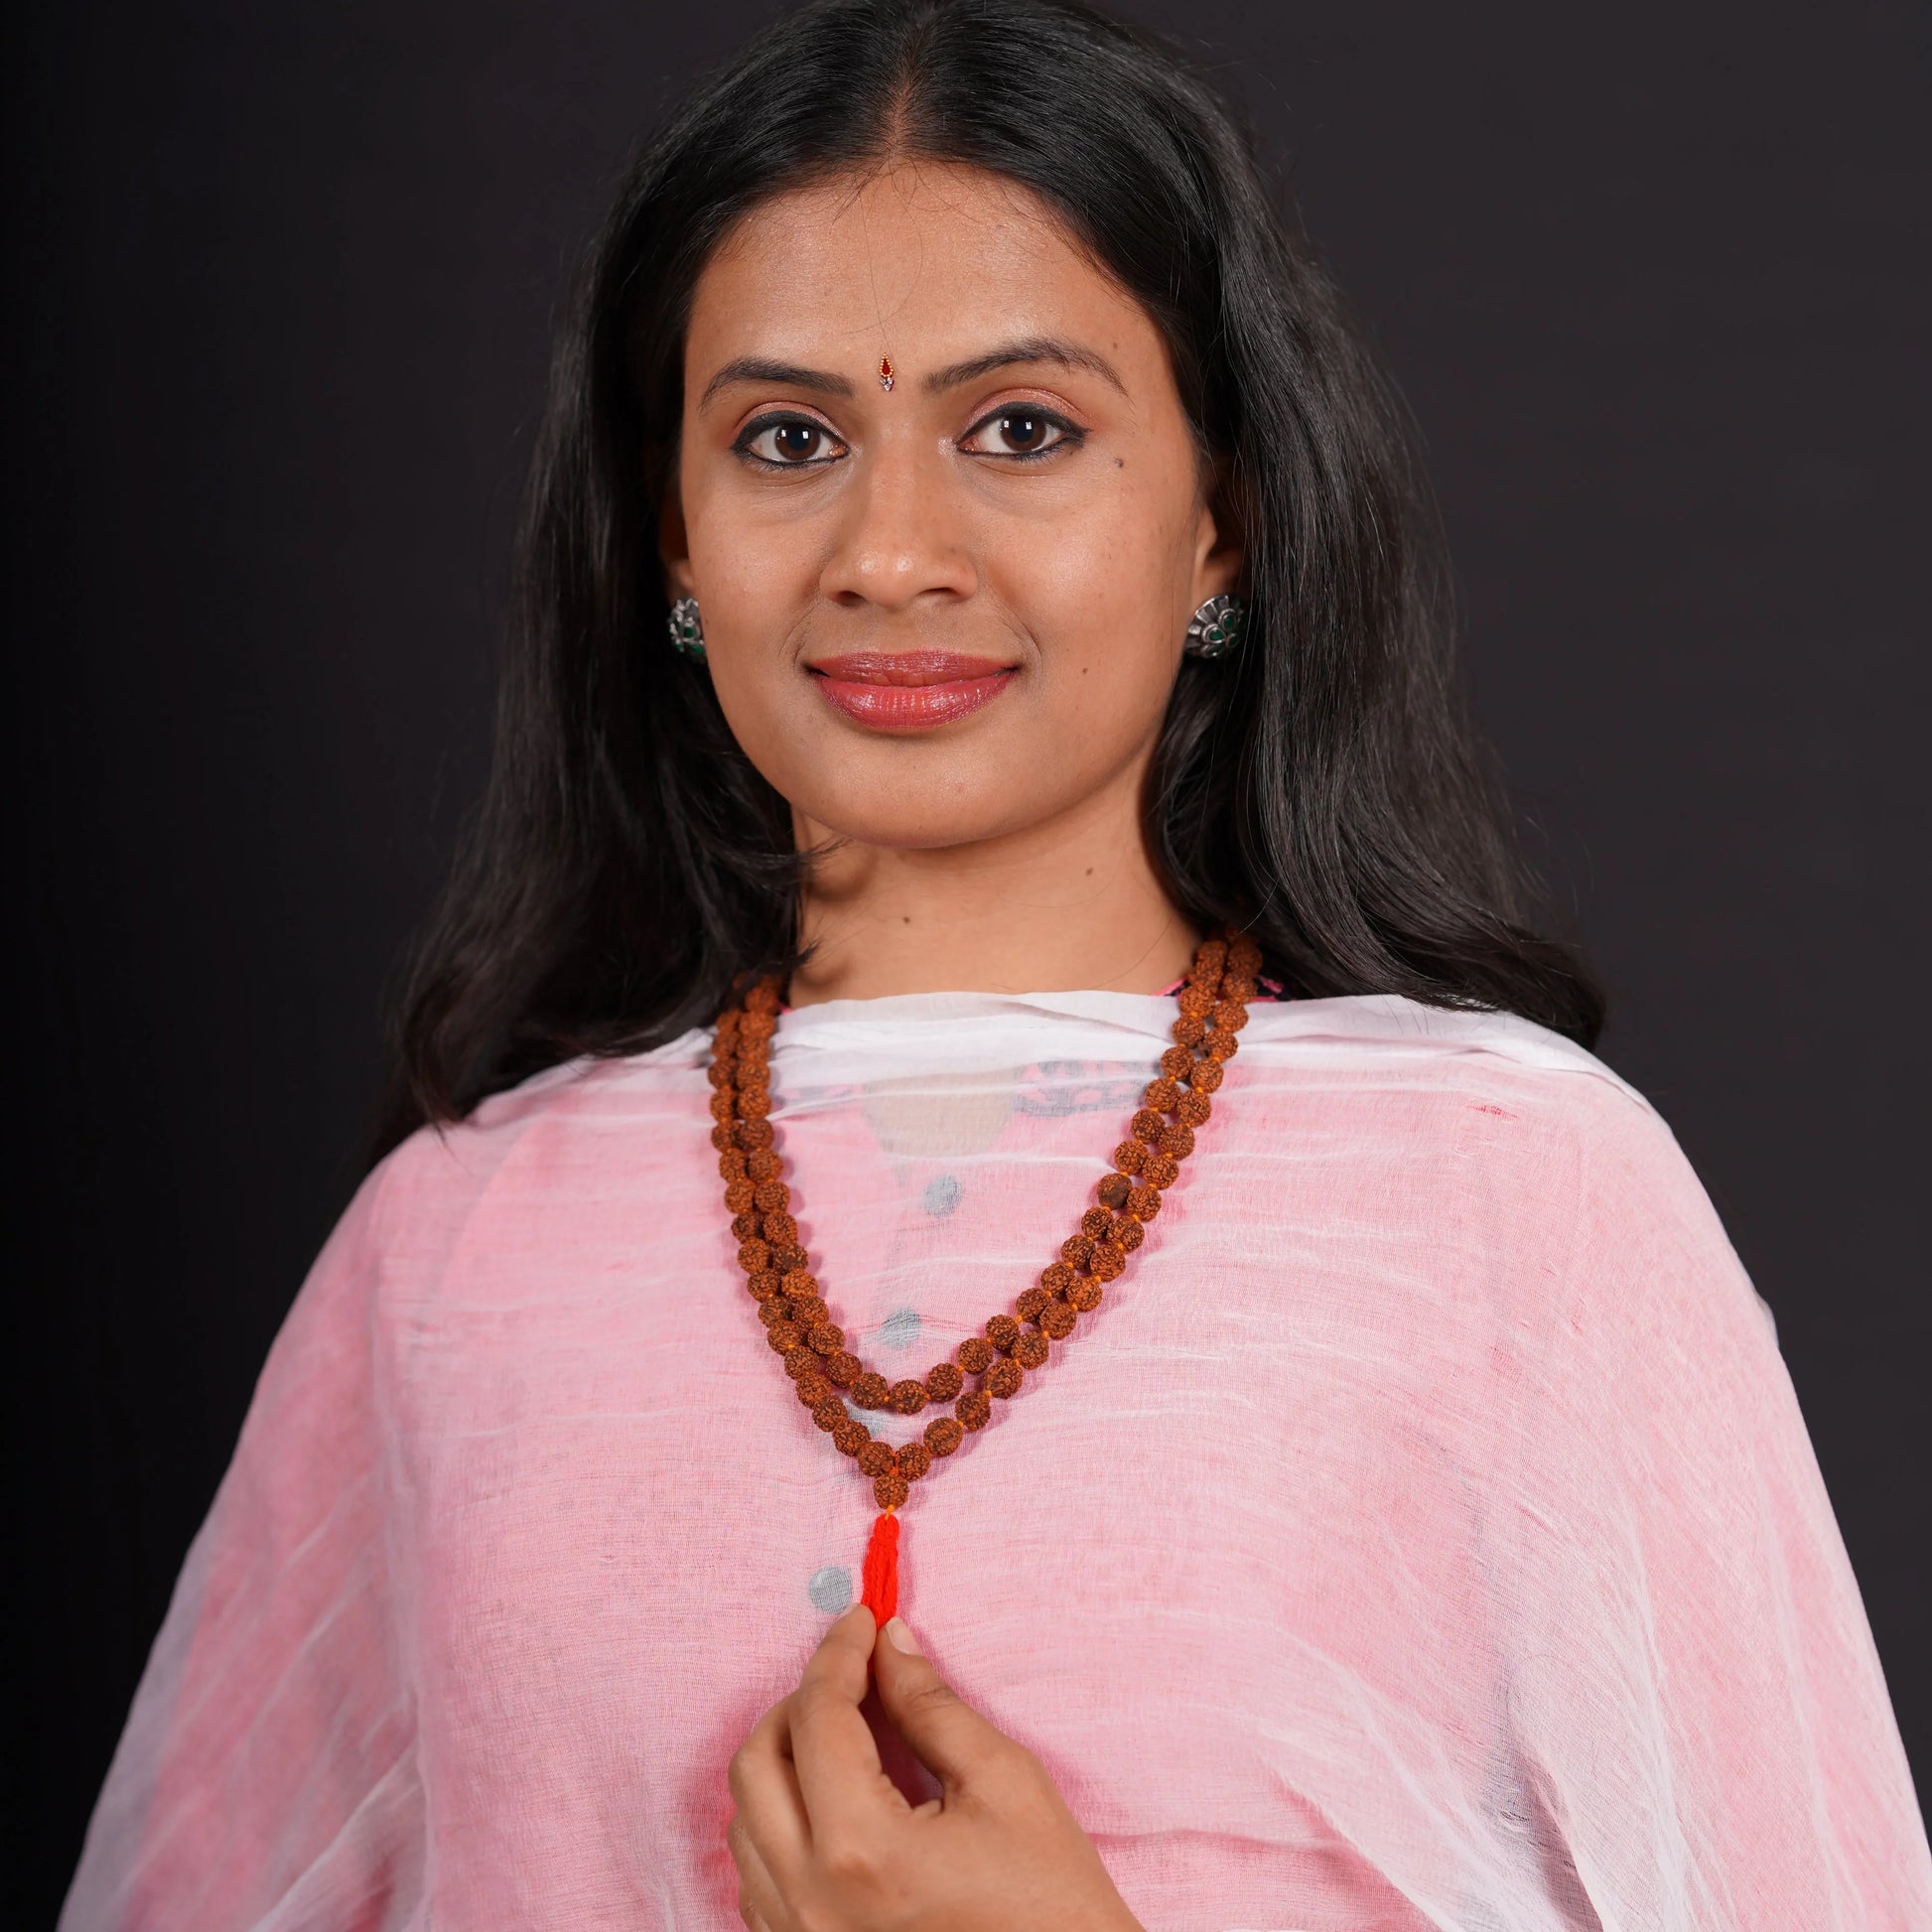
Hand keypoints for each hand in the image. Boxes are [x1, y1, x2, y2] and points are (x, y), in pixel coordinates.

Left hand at [726, 1602, 1142, 1931]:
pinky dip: (779, 1821)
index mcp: (862, 1850)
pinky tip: (832, 1801)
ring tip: (846, 1735)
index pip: (819, 1717)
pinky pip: (756, 1876)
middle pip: (756, 1762)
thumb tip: (889, 1645)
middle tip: (855, 1674)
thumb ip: (931, 1706)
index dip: (839, 1653)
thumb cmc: (1048, 1900)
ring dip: (785, 1761)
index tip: (862, 1619)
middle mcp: (812, 1900)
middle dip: (802, 1700)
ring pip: (743, 1820)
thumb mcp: (1004, 1782)